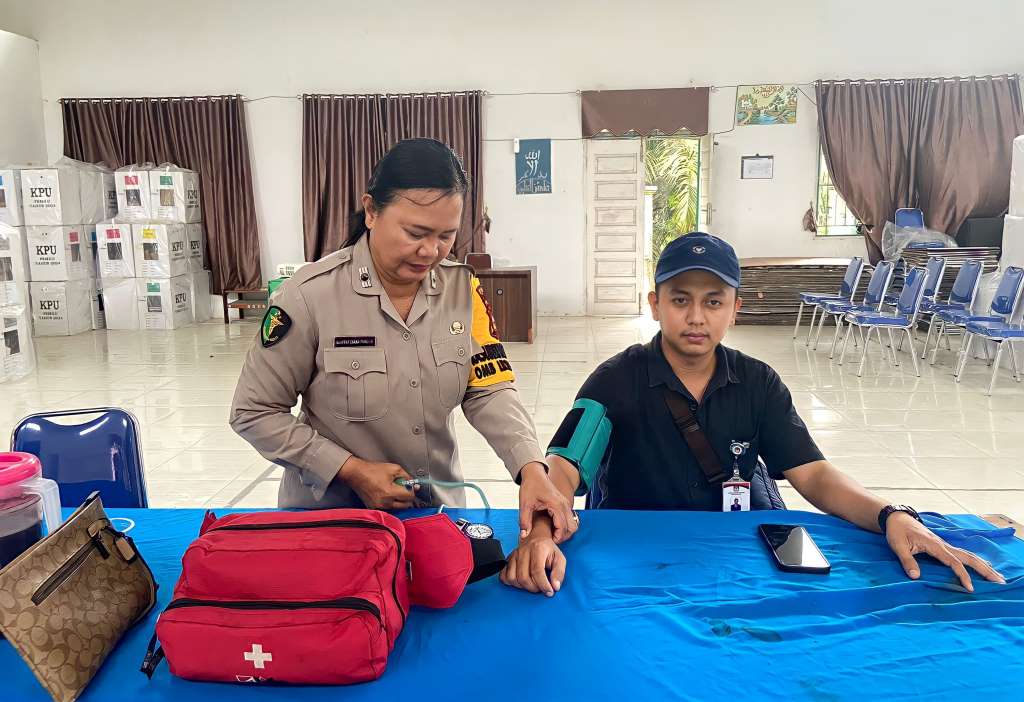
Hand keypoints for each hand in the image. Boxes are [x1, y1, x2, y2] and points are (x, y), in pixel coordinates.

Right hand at [338, 457, 415, 509]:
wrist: (356, 474)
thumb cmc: (372, 470)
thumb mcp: (394, 468)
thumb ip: (407, 476)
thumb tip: (414, 484)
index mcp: (389, 492)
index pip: (409, 496)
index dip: (412, 490)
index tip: (411, 487)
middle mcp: (384, 502)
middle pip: (405, 505)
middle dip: (407, 497)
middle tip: (404, 489)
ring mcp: (378, 507)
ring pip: (397, 507)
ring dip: (399, 500)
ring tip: (393, 490)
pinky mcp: (374, 508)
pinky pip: (388, 508)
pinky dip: (390, 502)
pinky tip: (386, 494)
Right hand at [500, 524, 565, 596]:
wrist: (537, 538)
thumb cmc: (548, 550)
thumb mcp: (560, 558)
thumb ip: (559, 572)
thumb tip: (555, 586)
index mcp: (538, 549)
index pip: (537, 571)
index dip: (543, 585)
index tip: (549, 592)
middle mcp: (523, 551)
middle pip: (523, 577)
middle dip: (534, 588)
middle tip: (541, 588)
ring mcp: (514, 555)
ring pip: (512, 578)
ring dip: (523, 587)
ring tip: (532, 584)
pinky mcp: (508, 559)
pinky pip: (503, 576)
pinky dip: (511, 583)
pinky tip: (520, 582)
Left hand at [518, 462, 577, 543]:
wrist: (534, 473)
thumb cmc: (531, 485)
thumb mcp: (525, 504)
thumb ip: (524, 521)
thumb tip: (524, 535)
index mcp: (556, 505)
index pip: (563, 527)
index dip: (557, 537)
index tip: (549, 541)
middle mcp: (564, 505)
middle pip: (572, 527)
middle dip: (563, 536)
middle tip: (551, 540)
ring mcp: (565, 504)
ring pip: (573, 524)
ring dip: (565, 531)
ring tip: (553, 534)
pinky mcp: (564, 504)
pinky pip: (569, 519)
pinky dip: (564, 526)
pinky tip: (553, 527)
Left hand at [885, 512, 1005, 591]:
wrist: (897, 518)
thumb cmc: (897, 531)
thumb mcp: (898, 546)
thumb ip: (907, 561)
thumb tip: (915, 577)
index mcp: (934, 545)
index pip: (954, 562)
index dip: (963, 575)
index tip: (970, 588)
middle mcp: (943, 545)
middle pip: (969, 557)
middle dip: (984, 569)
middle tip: (1000, 582)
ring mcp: (944, 545)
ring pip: (968, 555)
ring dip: (983, 565)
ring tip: (997, 577)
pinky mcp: (942, 546)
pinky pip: (962, 555)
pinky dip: (975, 561)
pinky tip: (982, 567)